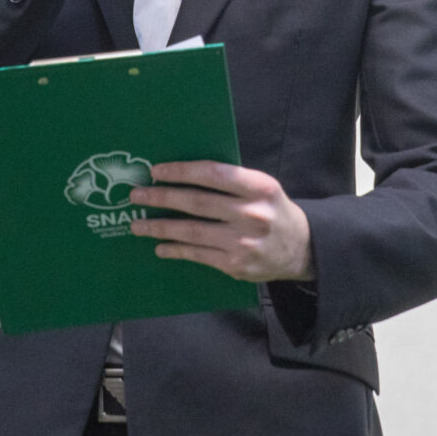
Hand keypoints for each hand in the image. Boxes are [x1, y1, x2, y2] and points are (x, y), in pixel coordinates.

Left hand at [129, 160, 315, 282]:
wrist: (300, 248)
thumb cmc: (272, 210)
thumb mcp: (262, 188)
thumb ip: (231, 181)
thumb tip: (182, 175)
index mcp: (259, 187)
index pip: (213, 174)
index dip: (181, 171)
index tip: (156, 171)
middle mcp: (252, 214)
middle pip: (197, 203)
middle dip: (161, 198)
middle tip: (136, 195)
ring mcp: (243, 242)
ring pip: (192, 231)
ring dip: (160, 227)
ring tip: (138, 224)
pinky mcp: (236, 265)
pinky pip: (198, 254)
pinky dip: (175, 249)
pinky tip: (160, 246)